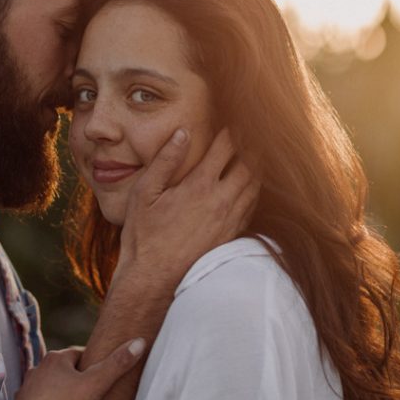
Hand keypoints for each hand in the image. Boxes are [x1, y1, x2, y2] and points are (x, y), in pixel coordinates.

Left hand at [8, 338, 145, 399]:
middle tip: (89, 392)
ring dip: (56, 395)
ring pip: (45, 389)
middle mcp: (36, 371)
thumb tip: (140, 342)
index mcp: (55, 360)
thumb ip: (118, 363)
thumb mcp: (97, 383)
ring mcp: (25, 391)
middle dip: (72, 378)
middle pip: (60, 371)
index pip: (77, 355)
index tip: (99, 374)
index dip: (90, 363)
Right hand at [116, 127, 258, 289]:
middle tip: (250, 133)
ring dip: (256, 167)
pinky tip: (248, 186)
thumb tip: (182, 133)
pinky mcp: (232, 236)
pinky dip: (254, 191)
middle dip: (250, 146)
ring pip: (255, 185)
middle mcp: (221, 200)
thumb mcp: (144, 194)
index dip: (231, 130)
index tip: (232, 120)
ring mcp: (230, 220)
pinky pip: (253, 206)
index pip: (226, 147)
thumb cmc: (144, 236)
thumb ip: (165, 161)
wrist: (154, 280)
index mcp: (199, 185)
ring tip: (254, 155)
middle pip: (250, 164)